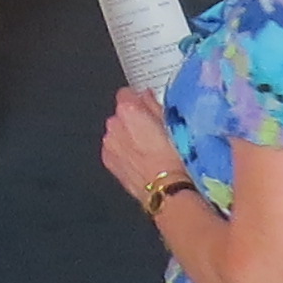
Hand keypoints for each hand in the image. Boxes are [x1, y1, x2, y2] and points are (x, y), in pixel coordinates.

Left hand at [98, 87, 184, 204]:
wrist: (167, 190)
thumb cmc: (175, 156)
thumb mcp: (172, 124)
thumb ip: (154, 105)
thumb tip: (145, 96)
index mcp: (129, 110)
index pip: (126, 93)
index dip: (139, 100)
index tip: (148, 108)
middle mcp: (114, 124)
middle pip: (121, 113)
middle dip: (133, 119)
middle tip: (152, 132)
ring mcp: (109, 143)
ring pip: (116, 131)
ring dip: (127, 136)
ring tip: (147, 149)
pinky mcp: (107, 160)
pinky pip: (114, 148)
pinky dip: (123, 151)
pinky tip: (139, 160)